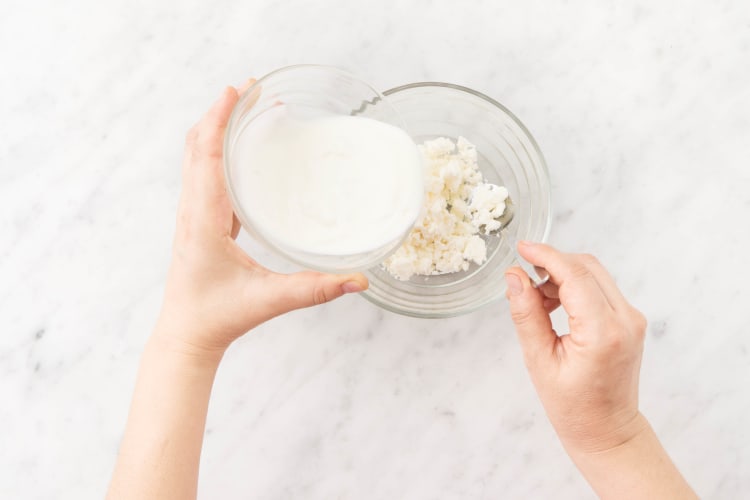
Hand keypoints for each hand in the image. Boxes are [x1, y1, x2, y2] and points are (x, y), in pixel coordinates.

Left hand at [157, 81, 368, 355]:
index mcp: (203, 220)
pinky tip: (244, 150)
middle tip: (250, 88)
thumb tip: (358, 280)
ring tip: (247, 106)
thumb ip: (315, 290)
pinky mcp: (203, 221)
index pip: (206, 157)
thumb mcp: (269, 301)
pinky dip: (220, 150)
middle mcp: (194, 210)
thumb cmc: (218, 316)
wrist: (188, 334)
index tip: (236, 91)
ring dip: (219, 128)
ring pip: (198, 157)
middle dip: (221, 112)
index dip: (219, 120)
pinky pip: (207, 174)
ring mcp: (195, 214)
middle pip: (198, 146)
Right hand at [505, 242, 646, 453]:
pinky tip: (554, 306)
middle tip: (522, 276)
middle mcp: (625, 320)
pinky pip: (600, 287)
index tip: (521, 248)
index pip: (574, 275)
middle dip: (552, 263)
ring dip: (562, 275)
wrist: (608, 430)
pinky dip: (574, 286)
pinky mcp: (629, 319)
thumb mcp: (539, 361)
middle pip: (587, 266)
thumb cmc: (573, 406)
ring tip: (536, 300)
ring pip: (594, 273)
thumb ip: (526, 314)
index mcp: (603, 332)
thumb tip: (514, 276)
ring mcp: (632, 318)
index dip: (546, 255)